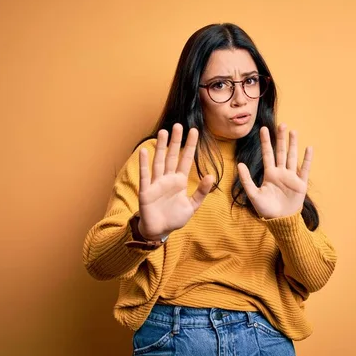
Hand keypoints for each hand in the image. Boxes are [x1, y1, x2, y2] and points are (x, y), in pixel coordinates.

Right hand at [138, 123, 214, 239]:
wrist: (159, 230)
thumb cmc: (175, 218)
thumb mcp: (192, 206)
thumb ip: (201, 192)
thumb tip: (211, 176)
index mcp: (179, 181)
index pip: (186, 159)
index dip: (190, 146)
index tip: (194, 131)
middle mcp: (168, 179)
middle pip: (172, 156)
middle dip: (175, 141)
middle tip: (178, 125)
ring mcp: (156, 183)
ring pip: (159, 162)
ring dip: (161, 147)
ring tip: (163, 132)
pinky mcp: (146, 191)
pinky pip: (145, 176)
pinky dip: (144, 164)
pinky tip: (144, 151)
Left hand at [237, 124, 311, 218]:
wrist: (280, 221)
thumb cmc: (265, 209)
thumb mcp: (253, 194)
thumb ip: (246, 179)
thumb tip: (239, 164)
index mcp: (270, 174)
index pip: (268, 154)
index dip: (266, 141)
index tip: (263, 129)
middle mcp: (281, 173)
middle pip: (281, 152)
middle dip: (281, 138)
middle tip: (282, 124)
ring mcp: (291, 177)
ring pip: (292, 157)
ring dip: (293, 144)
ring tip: (293, 131)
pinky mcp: (300, 184)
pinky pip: (304, 169)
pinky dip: (306, 159)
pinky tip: (308, 148)